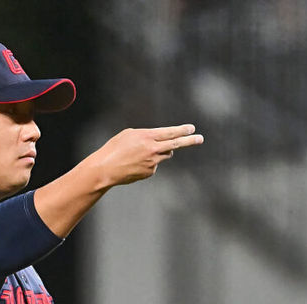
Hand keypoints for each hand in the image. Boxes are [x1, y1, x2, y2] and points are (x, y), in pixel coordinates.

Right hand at [89, 124, 203, 186]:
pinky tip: (135, 164)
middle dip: (190, 141)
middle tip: (200, 138)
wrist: (106, 169)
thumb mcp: (129, 135)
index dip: (182, 130)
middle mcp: (152, 149)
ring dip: (162, 151)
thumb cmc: (114, 148)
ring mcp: (153, 162)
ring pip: (165, 154)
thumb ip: (147, 136)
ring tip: (143, 152)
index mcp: (147, 137)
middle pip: (176, 144)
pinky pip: (154, 165)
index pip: (170, 132)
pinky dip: (148, 162)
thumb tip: (159, 142)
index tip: (192, 128)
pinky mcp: (150, 172)